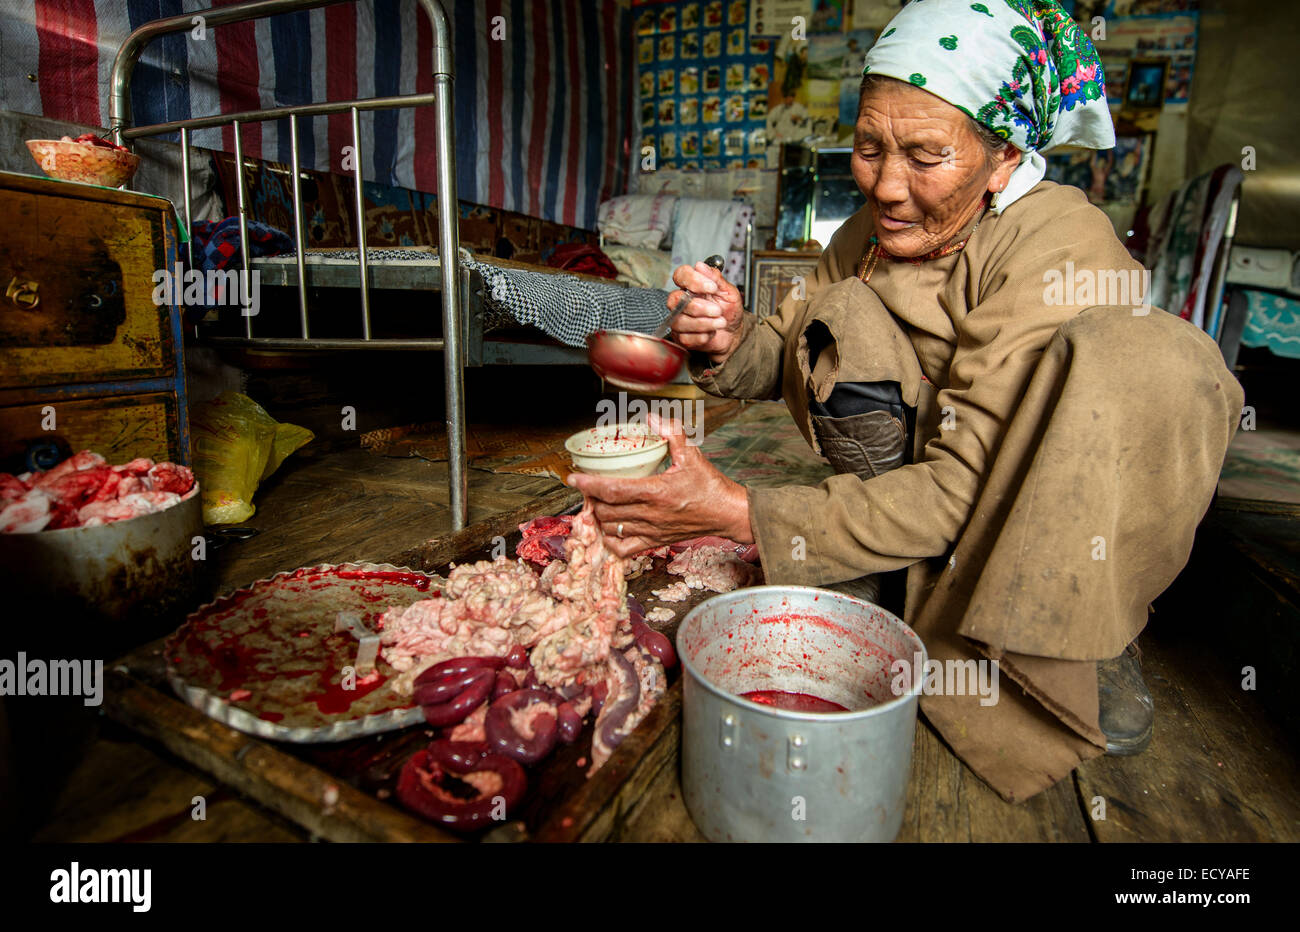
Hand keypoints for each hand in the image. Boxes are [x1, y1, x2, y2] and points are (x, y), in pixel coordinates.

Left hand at [566, 414, 752, 557]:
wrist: (727, 514)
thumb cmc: (710, 486)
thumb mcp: (692, 456)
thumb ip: (672, 435)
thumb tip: (653, 418)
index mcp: (657, 492)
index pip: (613, 490)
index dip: (589, 485)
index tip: (573, 478)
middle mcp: (651, 515)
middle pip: (607, 511)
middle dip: (591, 499)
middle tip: (587, 488)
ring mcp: (652, 531)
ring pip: (612, 529)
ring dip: (599, 518)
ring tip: (596, 504)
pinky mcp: (656, 541)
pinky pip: (625, 549)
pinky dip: (611, 540)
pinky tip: (609, 529)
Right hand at [666, 261, 744, 361]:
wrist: (733, 332)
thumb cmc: (729, 310)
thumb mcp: (729, 291)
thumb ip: (716, 278)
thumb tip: (701, 266)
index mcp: (692, 286)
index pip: (680, 275)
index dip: (693, 280)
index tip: (711, 287)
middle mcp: (682, 301)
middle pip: (675, 300)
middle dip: (698, 307)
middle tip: (717, 310)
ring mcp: (679, 319)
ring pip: (680, 321)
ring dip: (704, 323)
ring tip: (720, 322)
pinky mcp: (681, 337)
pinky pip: (686, 337)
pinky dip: (703, 336)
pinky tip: (711, 333)